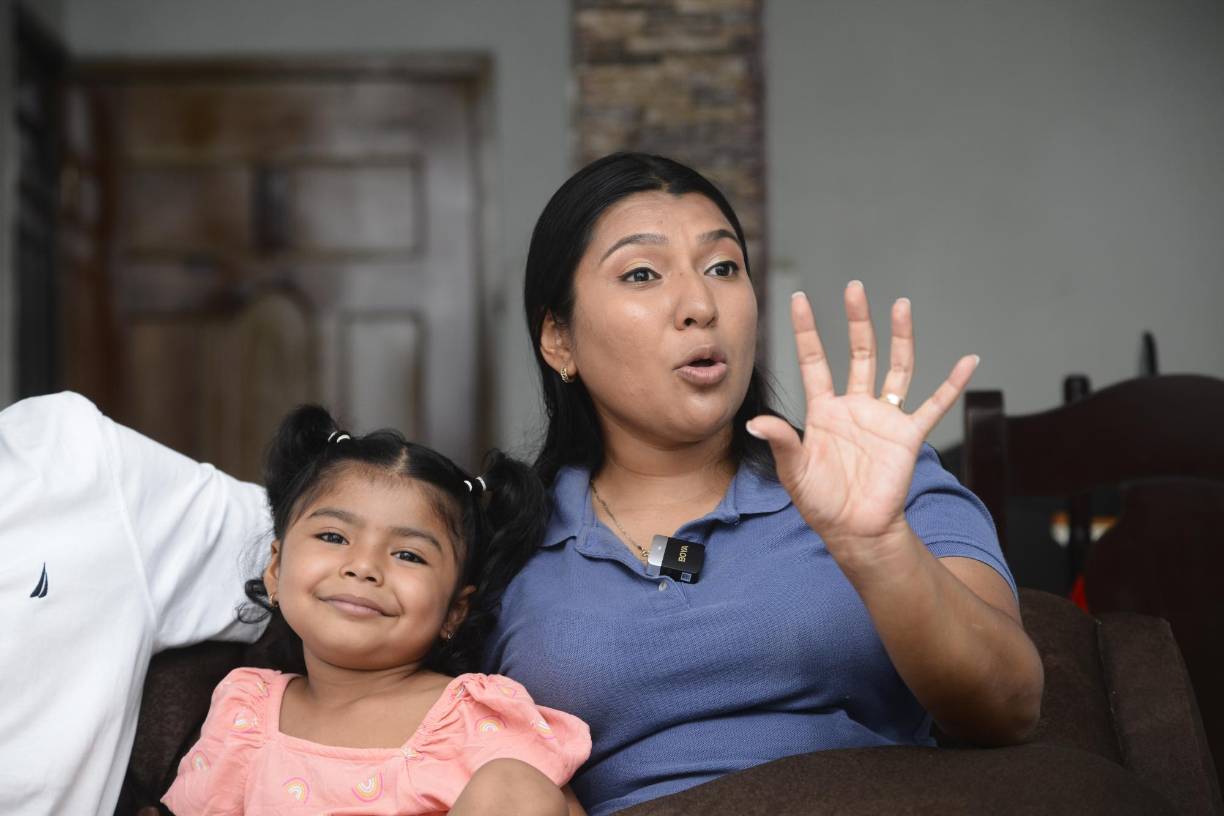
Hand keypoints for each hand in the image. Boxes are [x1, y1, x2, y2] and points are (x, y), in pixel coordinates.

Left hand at [746, 282, 977, 564]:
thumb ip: (782, 441)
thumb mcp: (794, 471)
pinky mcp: (908, 435)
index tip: (800, 298)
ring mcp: (883, 417)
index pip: (814, 360)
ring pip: (895, 367)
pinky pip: (934, 405)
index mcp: (823, 410)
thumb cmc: (820, 502)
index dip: (807, 330)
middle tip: (855, 288)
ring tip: (902, 305)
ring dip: (900, 337)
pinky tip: (969, 361)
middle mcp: (854, 406)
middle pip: (858, 353)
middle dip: (857, 321)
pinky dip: (953, 384)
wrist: (855, 530)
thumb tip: (755, 423)